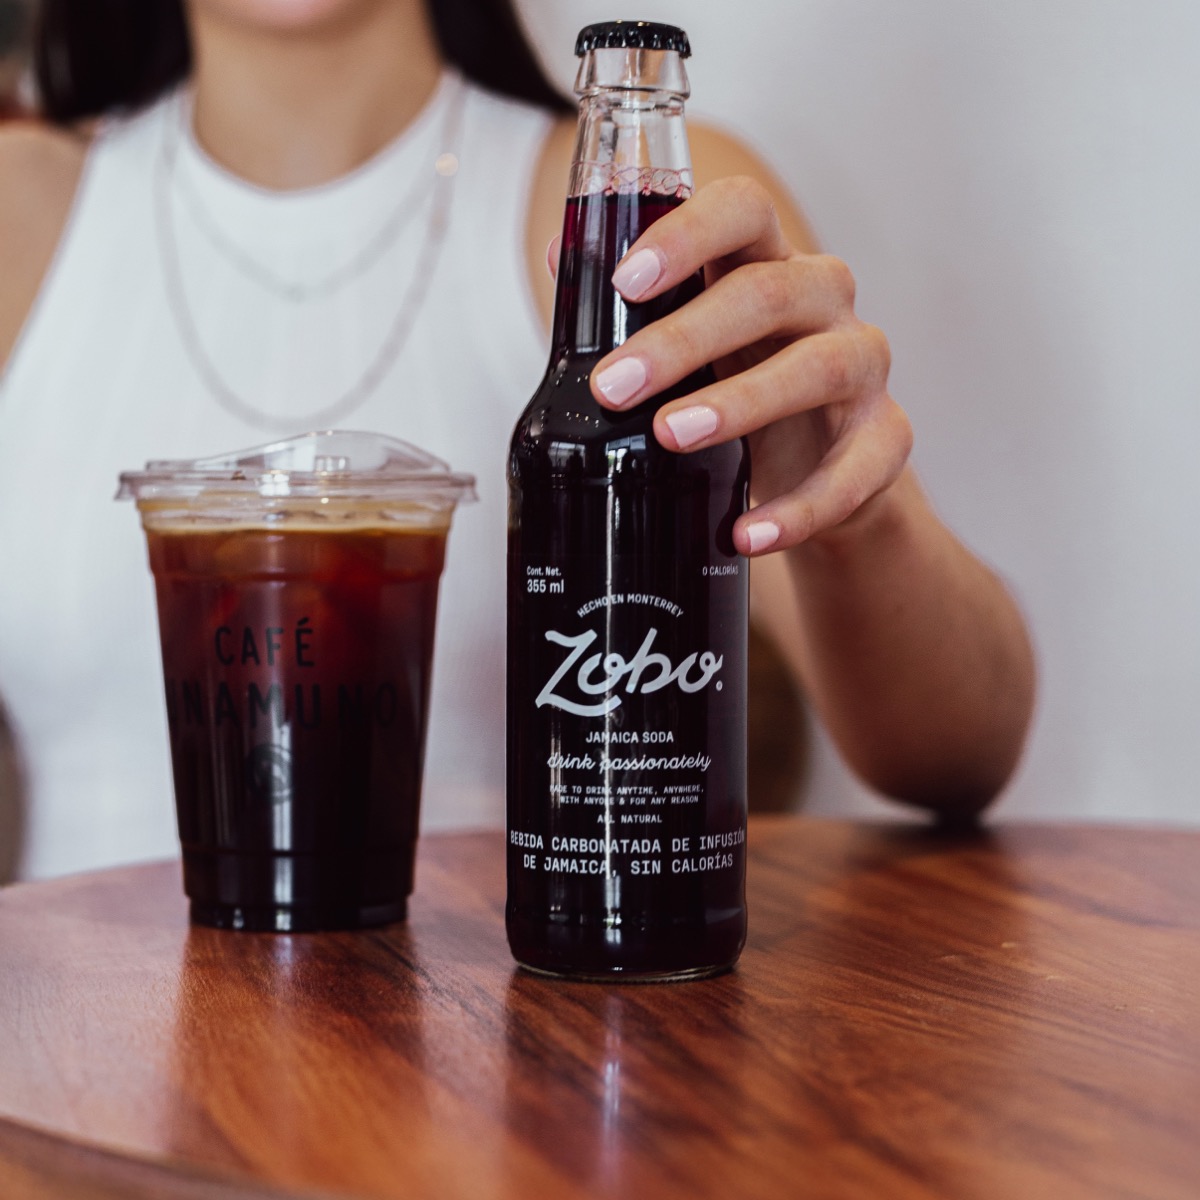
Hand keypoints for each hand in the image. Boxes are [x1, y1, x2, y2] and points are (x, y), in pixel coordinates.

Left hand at [573, 176, 911, 556]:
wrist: (822, 468)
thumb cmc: (746, 384)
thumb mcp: (692, 345)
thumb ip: (634, 306)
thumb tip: (562, 255)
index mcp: (768, 261)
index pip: (743, 209)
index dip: (688, 234)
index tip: (626, 279)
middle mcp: (824, 301)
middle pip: (767, 292)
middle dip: (684, 339)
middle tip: (615, 385)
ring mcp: (864, 366)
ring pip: (816, 368)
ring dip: (739, 403)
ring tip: (671, 436)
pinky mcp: (886, 439)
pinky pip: (853, 471)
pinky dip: (799, 508)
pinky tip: (746, 532)